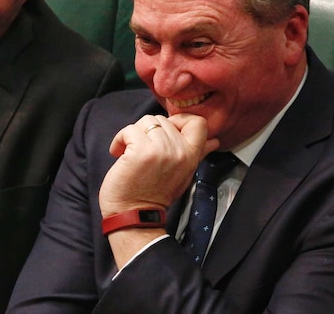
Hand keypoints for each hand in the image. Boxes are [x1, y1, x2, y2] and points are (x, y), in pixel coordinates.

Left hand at [99, 114, 218, 217]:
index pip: (198, 122)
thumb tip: (214, 141)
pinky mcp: (140, 151)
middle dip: (149, 132)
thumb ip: (198, 154)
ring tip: (130, 152)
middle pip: (163, 119)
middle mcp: (179, 151)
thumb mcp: (184, 174)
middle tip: (143, 151)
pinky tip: (118, 153)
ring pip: (146, 121)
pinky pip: (129, 130)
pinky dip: (120, 140)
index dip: (179, 120)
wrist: (133, 215)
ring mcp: (160, 150)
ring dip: (133, 135)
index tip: (164, 132)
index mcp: (192, 155)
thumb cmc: (156, 194)